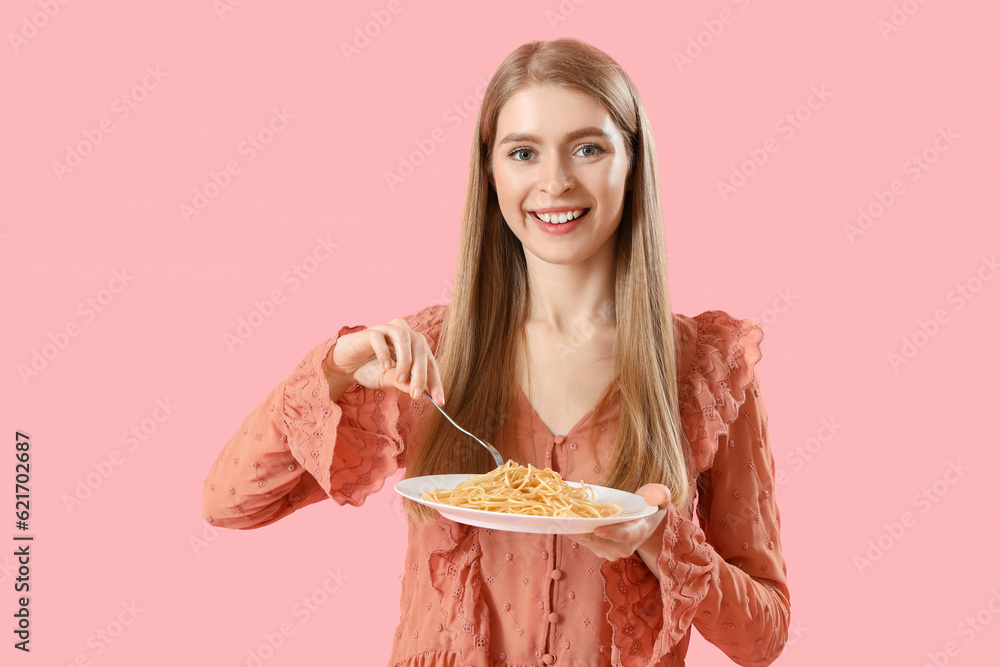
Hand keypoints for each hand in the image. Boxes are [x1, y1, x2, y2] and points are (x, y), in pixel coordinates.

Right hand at [326, 318, 444, 404]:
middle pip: (421, 349)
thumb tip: (419, 392)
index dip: (436, 382)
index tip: (440, 401)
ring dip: (405, 361)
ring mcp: (388, 329)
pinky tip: (384, 366)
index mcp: (414, 346)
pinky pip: (381, 338)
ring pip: (404, 338)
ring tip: (399, 379)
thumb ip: (403, 383)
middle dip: (421, 374)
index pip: (430, 362)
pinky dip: (385, 353)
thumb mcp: (389, 380)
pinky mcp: (371, 331)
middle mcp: (405, 334)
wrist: (346, 364)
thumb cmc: (371, 369)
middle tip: (417, 394)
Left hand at [568, 484, 671, 560]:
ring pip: (587, 542)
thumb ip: (660, 494)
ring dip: (574, 530)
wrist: (643, 522)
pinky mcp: (599, 550)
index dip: (612, 533)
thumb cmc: (650, 505)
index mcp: (639, 531)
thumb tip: (657, 495)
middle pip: (599, 540)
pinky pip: (583, 541)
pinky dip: (573, 531)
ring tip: (562, 516)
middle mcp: (624, 547)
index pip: (625, 535)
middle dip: (582, 529)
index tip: (598, 529)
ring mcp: (610, 551)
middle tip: (565, 515)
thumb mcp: (660, 496)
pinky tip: (565, 520)